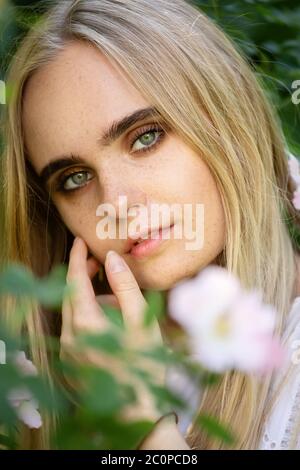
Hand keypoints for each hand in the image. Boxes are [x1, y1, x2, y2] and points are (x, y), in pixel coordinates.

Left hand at [60, 236, 166, 422]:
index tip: (79, 242)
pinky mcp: (71, 362)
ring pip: (73, 313)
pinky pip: (75, 330)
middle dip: (83, 277)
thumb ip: (125, 286)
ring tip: (120, 307)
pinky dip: (89, 320)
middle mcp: (69, 336)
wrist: (138, 412)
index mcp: (85, 324)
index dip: (76, 258)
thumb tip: (112, 258)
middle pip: (70, 295)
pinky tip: (112, 326)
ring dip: (91, 301)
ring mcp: (68, 351)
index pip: (73, 281)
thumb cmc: (145, 366)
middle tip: (100, 265)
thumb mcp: (141, 320)